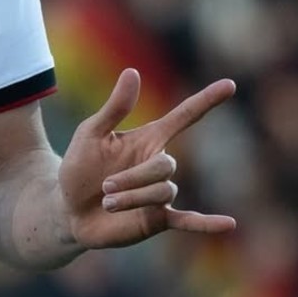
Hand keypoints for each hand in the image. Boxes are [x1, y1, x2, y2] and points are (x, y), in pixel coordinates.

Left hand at [59, 69, 236, 248]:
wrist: (68, 209)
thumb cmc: (80, 168)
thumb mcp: (90, 134)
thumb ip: (114, 108)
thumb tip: (133, 72)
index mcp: (147, 140)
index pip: (184, 117)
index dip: (206, 101)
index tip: (229, 84)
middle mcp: (159, 165)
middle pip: (164, 166)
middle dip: (133, 177)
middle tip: (104, 187)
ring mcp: (161, 193)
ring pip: (162, 192)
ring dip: (131, 198)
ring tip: (107, 203)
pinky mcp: (158, 219)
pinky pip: (189, 219)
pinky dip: (206, 223)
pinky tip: (229, 224)